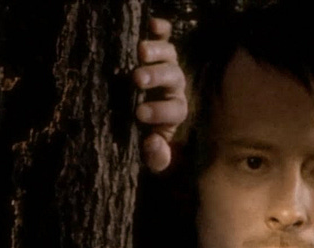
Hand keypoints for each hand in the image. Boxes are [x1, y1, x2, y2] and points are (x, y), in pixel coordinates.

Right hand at [134, 18, 187, 172]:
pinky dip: (161, 30)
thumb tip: (153, 144)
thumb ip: (157, 158)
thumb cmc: (149, 139)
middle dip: (157, 77)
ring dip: (156, 51)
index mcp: (176, 111)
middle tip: (137, 78)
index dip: (160, 111)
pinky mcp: (159, 51)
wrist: (144, 121)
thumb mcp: (155, 158)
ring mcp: (168, 67)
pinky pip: (165, 38)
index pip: (175, 110)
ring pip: (169, 55)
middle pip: (173, 78)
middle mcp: (174, 87)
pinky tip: (152, 25)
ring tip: (140, 50)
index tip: (139, 113)